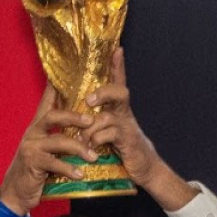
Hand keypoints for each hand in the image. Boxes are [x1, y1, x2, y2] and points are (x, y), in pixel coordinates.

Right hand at [0, 82, 98, 212]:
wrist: (16, 192)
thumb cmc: (35, 169)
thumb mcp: (47, 149)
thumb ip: (60, 136)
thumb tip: (82, 125)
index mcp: (38, 126)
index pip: (48, 101)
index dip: (57, 86)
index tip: (70, 71)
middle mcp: (33, 133)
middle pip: (52, 116)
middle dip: (73, 117)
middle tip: (91, 120)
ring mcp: (31, 147)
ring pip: (57, 141)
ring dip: (78, 148)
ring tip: (93, 156)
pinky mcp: (32, 164)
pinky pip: (54, 164)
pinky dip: (69, 169)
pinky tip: (80, 174)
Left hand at [82, 48, 162, 184]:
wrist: (142, 167)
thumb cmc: (120, 146)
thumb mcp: (108, 129)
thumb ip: (96, 118)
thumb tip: (73, 110)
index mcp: (118, 108)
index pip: (119, 82)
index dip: (118, 65)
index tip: (117, 49)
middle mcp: (124, 113)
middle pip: (119, 92)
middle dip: (103, 92)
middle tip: (89, 100)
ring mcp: (127, 127)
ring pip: (107, 117)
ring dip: (90, 127)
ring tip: (81, 138)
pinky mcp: (127, 141)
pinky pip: (108, 135)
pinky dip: (96, 139)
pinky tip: (91, 146)